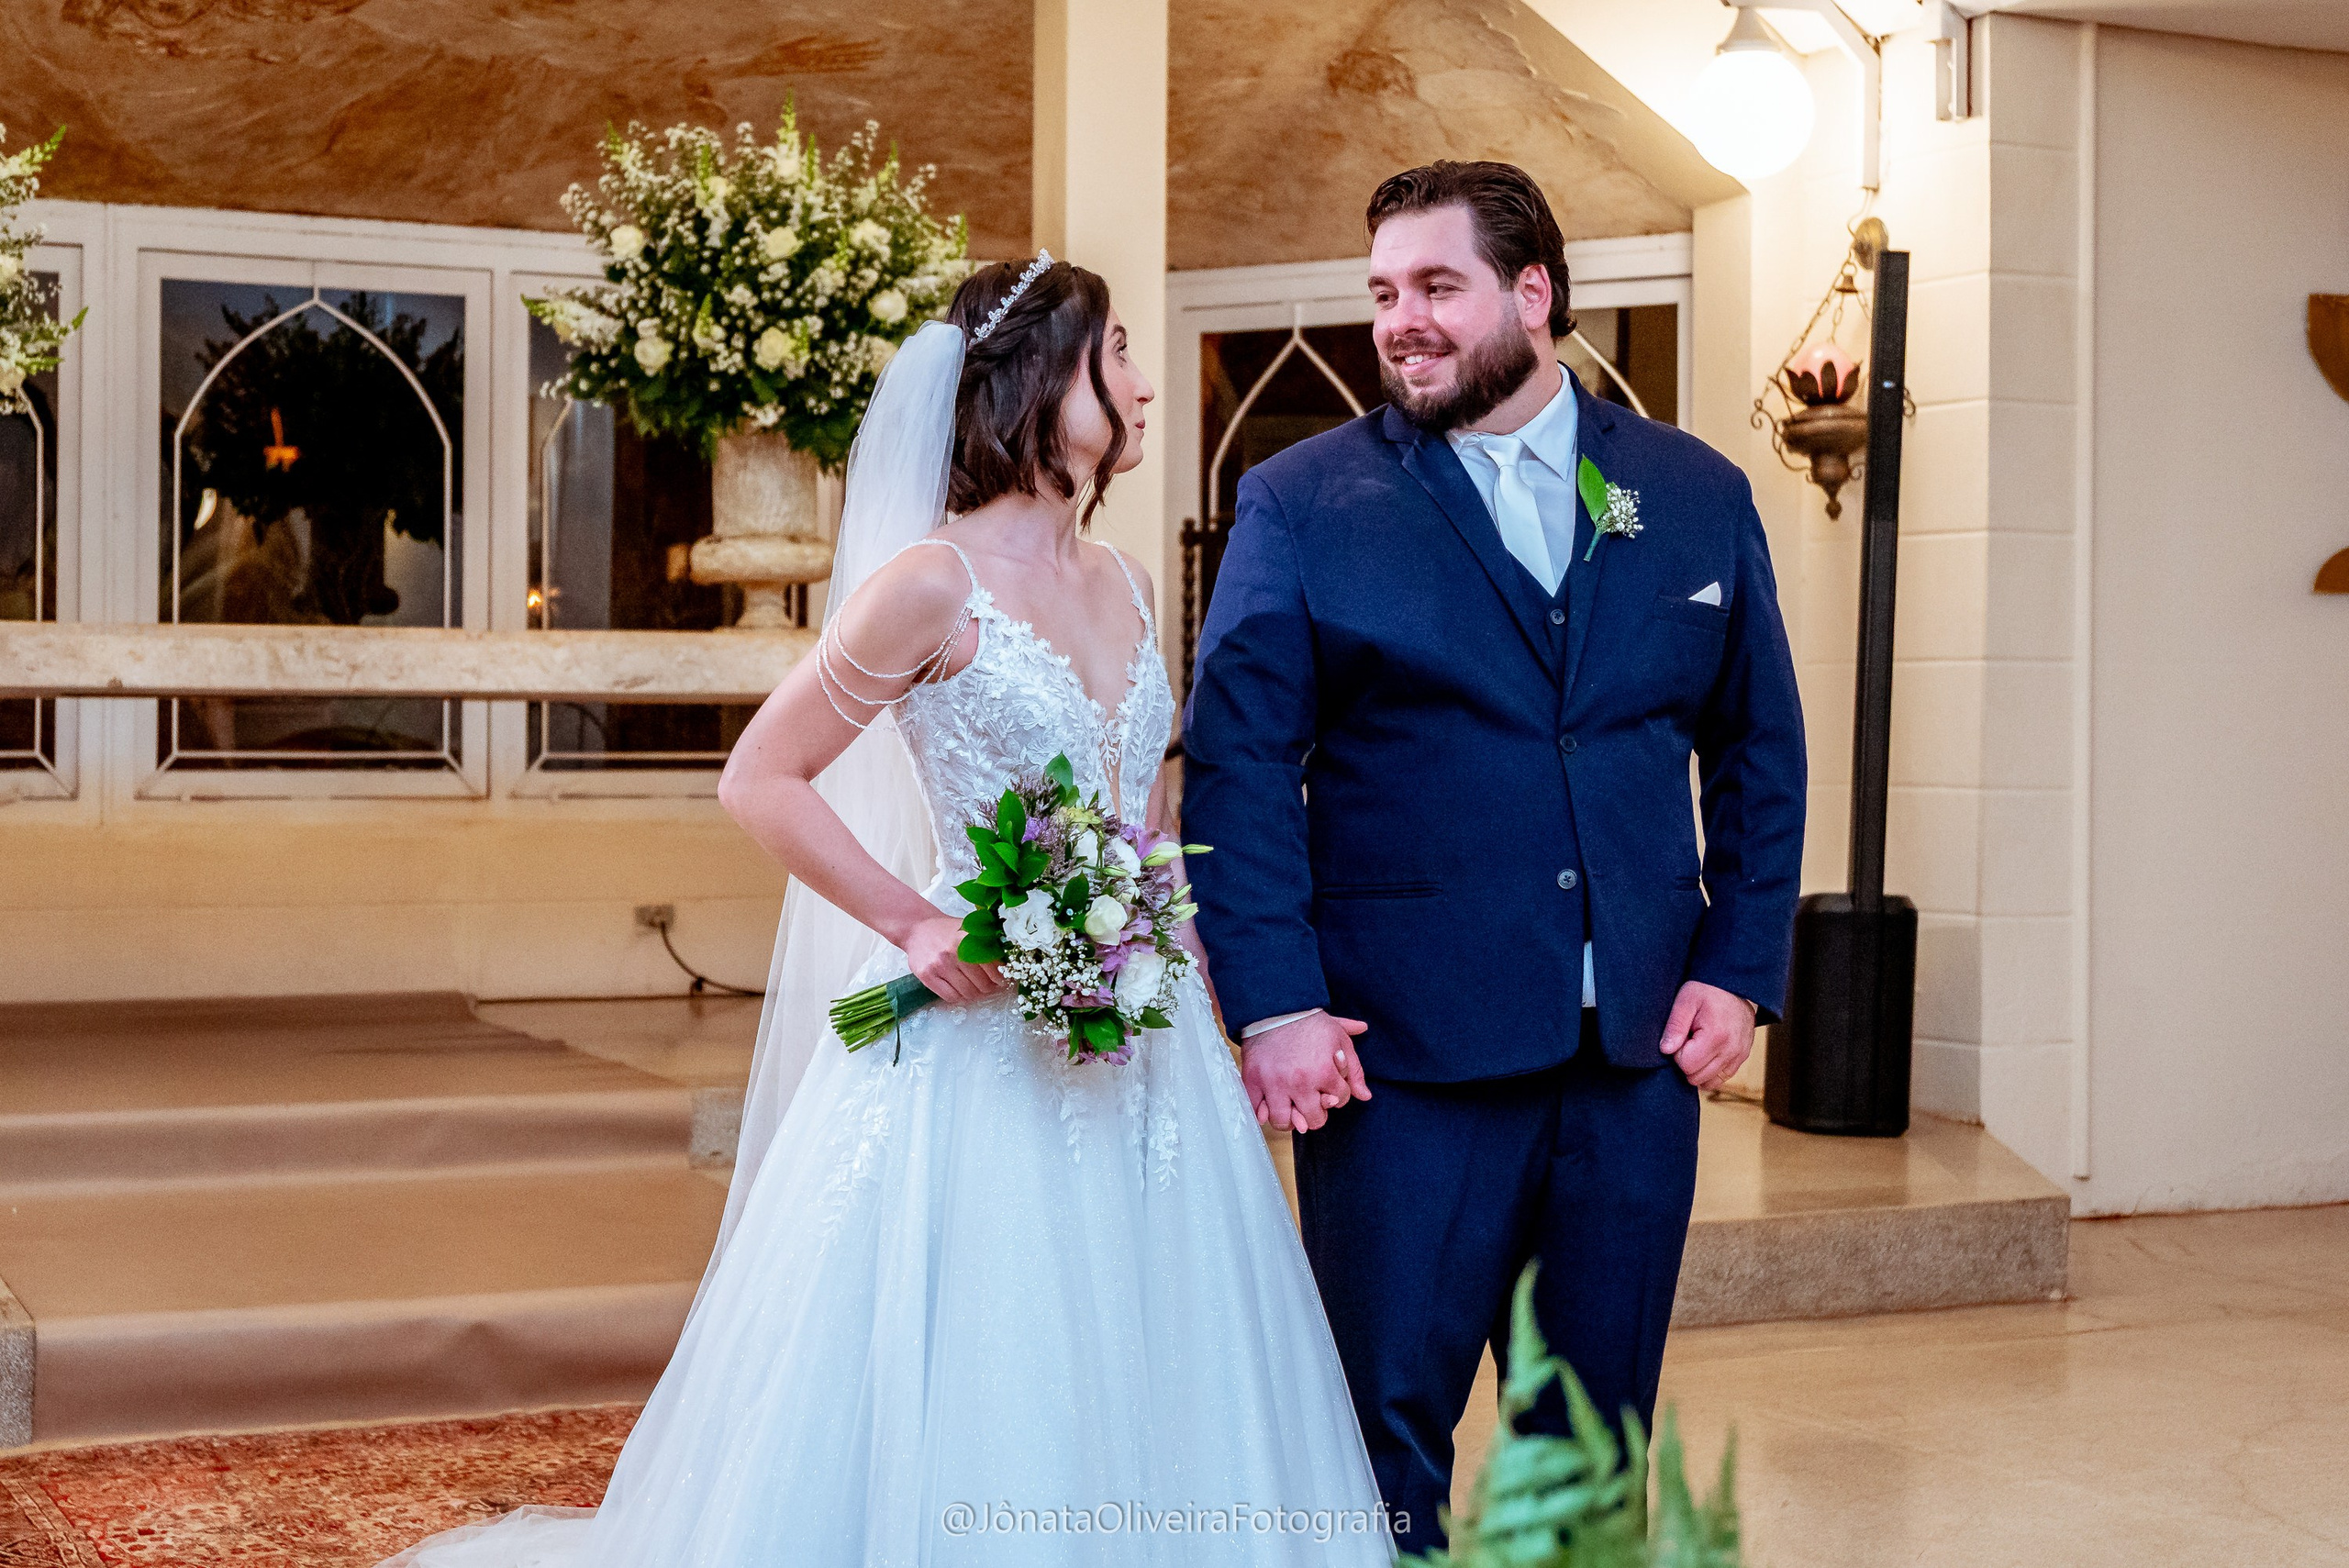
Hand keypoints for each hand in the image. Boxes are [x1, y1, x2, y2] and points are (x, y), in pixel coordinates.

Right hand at [902, 913, 1003, 1003]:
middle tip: (989, 986)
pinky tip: (960, 990)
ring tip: (975, 988)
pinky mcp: (926, 975)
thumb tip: (1008, 965)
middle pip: (982, 984)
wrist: (918, 927)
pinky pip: (950, 997)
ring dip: (975, 994)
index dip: (1001, 978)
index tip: (1002, 981)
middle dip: (989, 988)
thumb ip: (988, 944)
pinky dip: (959, 997)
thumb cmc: (948, 931)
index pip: (993, 968)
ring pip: (967, 993)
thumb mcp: (970, 930)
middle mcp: (954, 952)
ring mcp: (939, 965)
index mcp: (969, 939)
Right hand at [1242, 1012, 1371, 1132]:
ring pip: (1284, 1123)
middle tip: (1311, 1101)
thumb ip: (1354, 1070)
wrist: (1273, 1007)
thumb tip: (1365, 1096)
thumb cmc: (1309, 1022)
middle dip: (1317, 1112)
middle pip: (1314, 1120)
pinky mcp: (1252, 1081)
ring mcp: (1274, 1084)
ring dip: (1290, 1118)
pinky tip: (1270, 1105)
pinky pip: (1256, 1112)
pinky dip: (1262, 1113)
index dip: (1339, 1094)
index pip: (1340, 1100)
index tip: (1330, 1085)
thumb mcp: (1339, 1039)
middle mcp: (1299, 1082)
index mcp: (1323, 1071)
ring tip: (1291, 1106)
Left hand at [1660, 980, 1755, 1091]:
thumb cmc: (1707, 991)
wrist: (1734, 986)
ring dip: (1698, 1068)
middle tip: (1689, 1039)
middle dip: (1687, 1061)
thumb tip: (1666, 1050)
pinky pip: (1721, 1078)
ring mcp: (1739, 1056)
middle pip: (1696, 1077)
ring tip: (1698, 1045)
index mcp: (1716, 1036)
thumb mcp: (1685, 1001)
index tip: (1682, 1035)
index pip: (1686, 1065)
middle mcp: (1731, 1050)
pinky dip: (1710, 1071)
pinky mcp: (1742, 1058)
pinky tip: (1706, 1053)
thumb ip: (1675, 1026)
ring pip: (1708, 1082)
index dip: (1677, 1053)